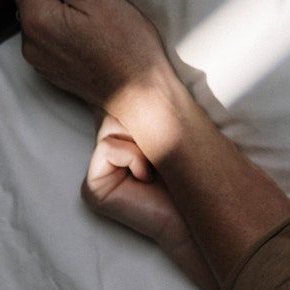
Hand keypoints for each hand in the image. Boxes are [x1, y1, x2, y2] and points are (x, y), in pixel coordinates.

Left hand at [2, 0, 174, 117]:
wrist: (140, 94)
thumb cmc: (126, 41)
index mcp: (35, 16)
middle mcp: (27, 40)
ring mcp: (36, 60)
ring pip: (34, 19)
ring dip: (53, 12)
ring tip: (88, 18)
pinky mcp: (48, 72)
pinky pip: (44, 40)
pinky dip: (59, 33)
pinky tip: (86, 37)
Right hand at [82, 113, 218, 289]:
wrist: (197, 214)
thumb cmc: (190, 173)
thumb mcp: (168, 130)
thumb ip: (147, 109)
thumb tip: (133, 75)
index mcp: (121, 142)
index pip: (121, 105)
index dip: (144, 110)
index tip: (164, 128)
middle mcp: (105, 158)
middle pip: (114, 111)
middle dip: (142, 124)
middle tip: (162, 151)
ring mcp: (97, 174)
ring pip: (110, 126)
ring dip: (142, 143)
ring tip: (156, 167)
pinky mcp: (93, 189)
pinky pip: (108, 147)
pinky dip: (133, 157)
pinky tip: (146, 178)